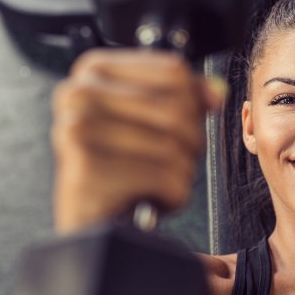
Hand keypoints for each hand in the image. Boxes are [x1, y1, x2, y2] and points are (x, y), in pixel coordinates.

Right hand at [50, 49, 226, 233]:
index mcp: (92, 70)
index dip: (192, 105)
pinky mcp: (86, 169)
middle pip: (177, 109)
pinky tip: (147, 200)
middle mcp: (78, 94)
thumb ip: (184, 97)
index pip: (174, 72)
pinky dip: (172, 196)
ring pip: (174, 145)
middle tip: (165, 163)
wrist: (92, 224)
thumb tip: (216, 93)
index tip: (176, 128)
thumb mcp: (149, 122)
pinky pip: (166, 177)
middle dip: (188, 144)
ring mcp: (78, 130)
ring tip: (151, 183)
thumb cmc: (119, 170)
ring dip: (179, 174)